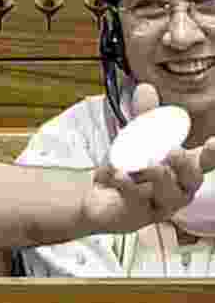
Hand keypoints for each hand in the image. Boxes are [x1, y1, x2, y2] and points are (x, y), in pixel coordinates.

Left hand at [84, 84, 213, 233]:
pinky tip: (117, 173)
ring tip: (147, 165)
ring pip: (170, 195)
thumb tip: (145, 87)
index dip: (214, 154)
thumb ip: (142, 117)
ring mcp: (160, 204)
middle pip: (193, 180)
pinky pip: (136, 199)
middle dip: (186, 165)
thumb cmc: (130, 169)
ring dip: (159, 177)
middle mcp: (178, 189)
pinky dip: (126, 185)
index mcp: (183, 170)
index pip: (206, 162)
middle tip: (174, 151)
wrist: (100, 198)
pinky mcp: (138, 214)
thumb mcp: (135, 140)